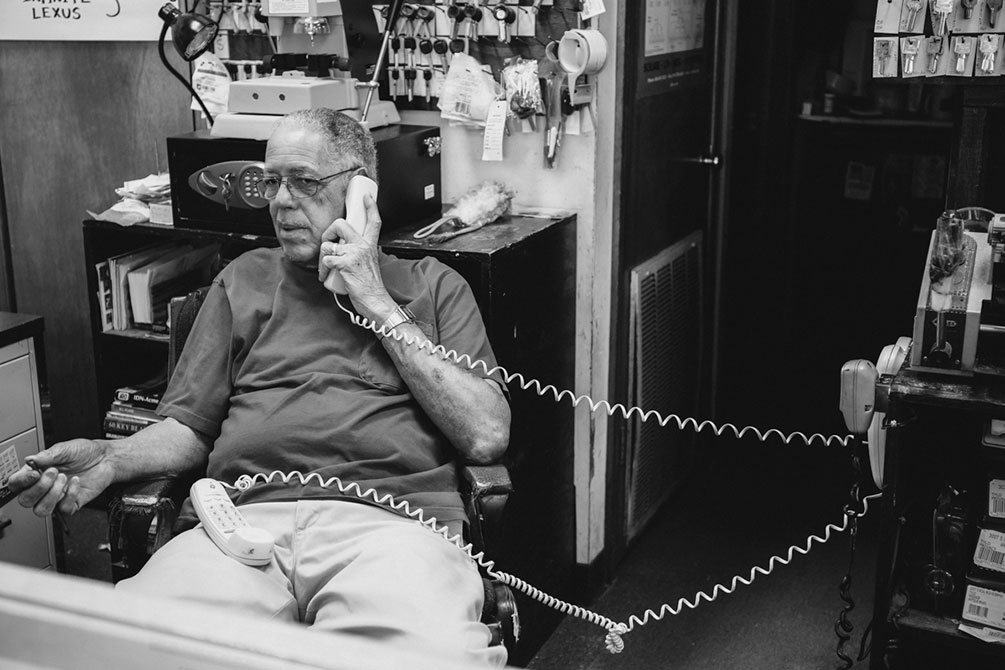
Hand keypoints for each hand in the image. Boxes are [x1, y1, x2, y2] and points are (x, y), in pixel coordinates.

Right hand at [7, 439, 115, 516]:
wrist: (106, 458)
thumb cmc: (84, 452)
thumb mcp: (65, 449)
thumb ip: (47, 455)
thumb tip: (30, 459)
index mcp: (36, 473)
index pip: (16, 484)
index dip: (21, 481)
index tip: (34, 473)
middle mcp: (44, 487)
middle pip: (25, 500)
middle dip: (39, 487)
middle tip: (54, 472)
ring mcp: (57, 497)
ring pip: (41, 510)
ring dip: (52, 494)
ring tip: (65, 478)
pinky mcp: (71, 503)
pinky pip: (63, 509)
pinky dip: (71, 495)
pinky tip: (76, 482)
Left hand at [318, 194, 395, 320]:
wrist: (375, 301)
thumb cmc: (371, 286)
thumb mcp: (369, 263)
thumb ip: (359, 252)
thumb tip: (343, 247)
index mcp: (370, 245)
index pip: (374, 221)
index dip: (370, 206)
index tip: (366, 196)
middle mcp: (364, 246)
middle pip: (341, 224)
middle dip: (328, 232)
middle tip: (328, 244)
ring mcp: (354, 254)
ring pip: (328, 244)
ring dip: (322, 258)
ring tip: (326, 269)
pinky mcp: (345, 264)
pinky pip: (326, 260)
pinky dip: (322, 270)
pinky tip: (327, 277)